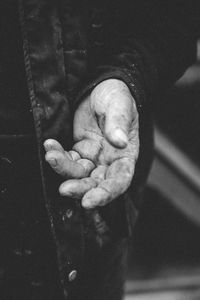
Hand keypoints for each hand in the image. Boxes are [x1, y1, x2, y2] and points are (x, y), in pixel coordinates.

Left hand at [44, 79, 138, 208]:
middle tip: (64, 189)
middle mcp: (109, 161)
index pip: (119, 181)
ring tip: (51, 156)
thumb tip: (120, 141)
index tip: (88, 201)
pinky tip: (50, 145)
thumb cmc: (117, 95)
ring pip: (78, 173)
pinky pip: (67, 158)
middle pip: (96, 183)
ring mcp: (93, 157)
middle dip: (80, 189)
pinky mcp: (79, 150)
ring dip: (64, 169)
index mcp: (125, 155)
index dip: (105, 194)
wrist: (102, 87)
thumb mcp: (120, 104)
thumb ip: (119, 122)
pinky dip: (57, 155)